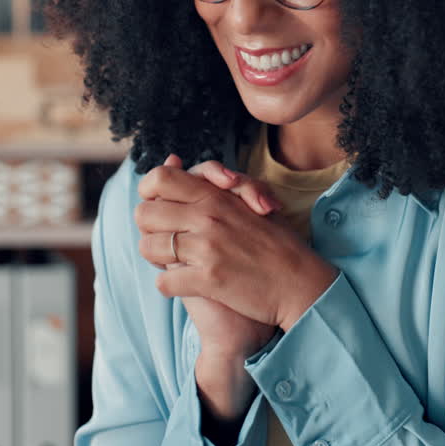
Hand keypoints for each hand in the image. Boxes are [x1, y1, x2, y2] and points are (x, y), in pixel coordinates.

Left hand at [143, 154, 277, 359]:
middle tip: (164, 240)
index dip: (148, 192)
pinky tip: (184, 284)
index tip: (157, 206)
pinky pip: (164, 281)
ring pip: (148, 248)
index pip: (159, 178)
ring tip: (174, 263)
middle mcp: (207, 216)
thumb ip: (210, 182)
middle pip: (144, 214)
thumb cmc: (276, 242)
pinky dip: (169, 285)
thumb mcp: (246, 200)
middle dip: (149, 229)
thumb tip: (171, 160)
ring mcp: (207, 247)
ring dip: (156, 259)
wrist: (300, 282)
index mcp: (215, 195)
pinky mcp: (209, 279)